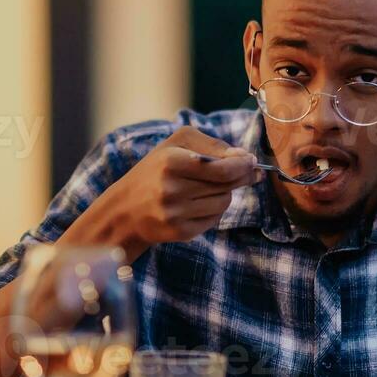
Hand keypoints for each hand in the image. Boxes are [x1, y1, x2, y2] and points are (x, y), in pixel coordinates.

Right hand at [74, 127, 260, 259]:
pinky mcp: (179, 232)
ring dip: (223, 194)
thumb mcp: (176, 144)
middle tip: (245, 172)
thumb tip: (245, 158)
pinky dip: (213, 211)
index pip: (222, 168)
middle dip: (239, 177)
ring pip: (223, 203)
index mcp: (170, 162)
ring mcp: (175, 214)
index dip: (243, 165)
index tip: (251, 162)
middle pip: (226, 185)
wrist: (125, 209)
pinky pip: (214, 220)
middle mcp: (171, 189)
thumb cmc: (155, 170)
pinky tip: (197, 205)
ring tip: (206, 188)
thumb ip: (212, 145)